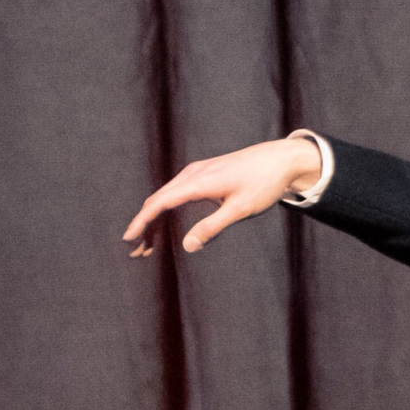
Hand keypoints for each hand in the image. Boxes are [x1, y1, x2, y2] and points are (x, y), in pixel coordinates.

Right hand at [122, 133, 321, 256]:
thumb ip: (212, 226)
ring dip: (154, 218)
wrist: (280, 159)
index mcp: (198, 181)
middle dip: (145, 225)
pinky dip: (166, 208)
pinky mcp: (204, 173)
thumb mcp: (239, 209)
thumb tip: (188, 245)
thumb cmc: (263, 184)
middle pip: (158, 199)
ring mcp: (197, 171)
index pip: (160, 203)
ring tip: (147, 242)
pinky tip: (165, 222)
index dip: (142, 221)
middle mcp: (192, 173)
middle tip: (136, 250)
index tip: (129, 238)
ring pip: (166, 195)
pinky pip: (177, 191)